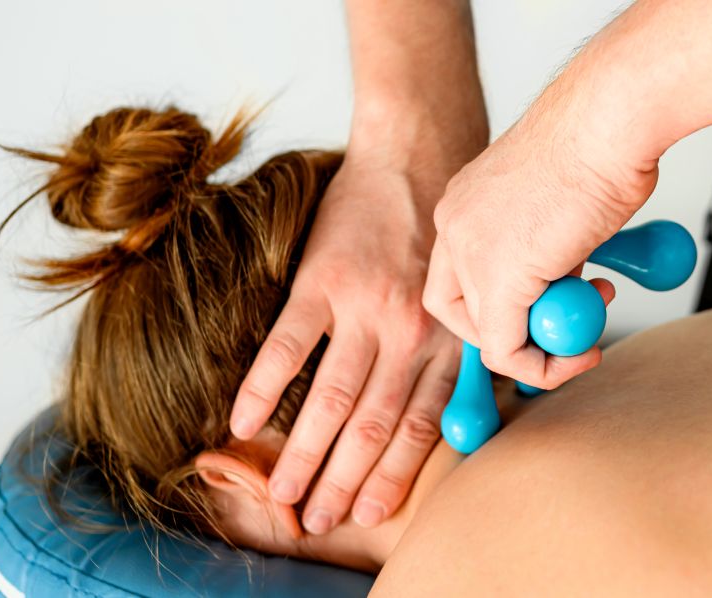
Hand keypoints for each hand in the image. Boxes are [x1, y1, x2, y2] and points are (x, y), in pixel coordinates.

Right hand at [230, 146, 461, 534]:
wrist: (419, 155)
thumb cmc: (445, 231)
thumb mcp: (470, 295)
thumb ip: (461, 355)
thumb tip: (455, 416)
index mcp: (446, 342)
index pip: (417, 426)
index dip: (391, 476)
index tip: (367, 512)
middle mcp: (409, 333)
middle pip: (371, 425)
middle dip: (342, 481)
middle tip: (315, 521)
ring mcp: (364, 307)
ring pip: (331, 398)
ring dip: (302, 453)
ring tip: (281, 494)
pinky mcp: (322, 280)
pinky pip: (286, 345)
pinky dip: (263, 387)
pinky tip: (241, 424)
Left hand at [423, 84, 659, 387]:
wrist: (608, 119)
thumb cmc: (600, 143)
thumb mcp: (558, 203)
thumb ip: (544, 249)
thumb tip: (560, 283)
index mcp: (463, 204)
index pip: (454, 277)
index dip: (493, 307)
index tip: (542, 310)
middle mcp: (455, 226)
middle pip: (458, 311)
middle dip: (514, 332)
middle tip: (564, 328)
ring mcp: (471, 254)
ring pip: (486, 337)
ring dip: (543, 349)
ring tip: (594, 314)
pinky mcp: (498, 281)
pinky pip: (508, 351)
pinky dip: (546, 367)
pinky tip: (586, 348)